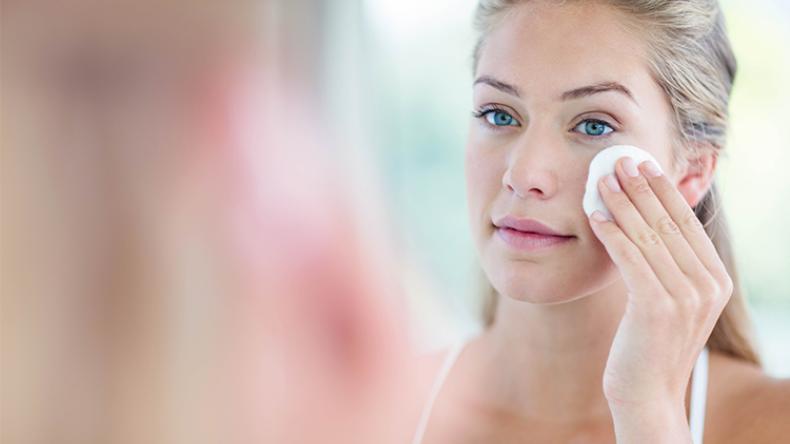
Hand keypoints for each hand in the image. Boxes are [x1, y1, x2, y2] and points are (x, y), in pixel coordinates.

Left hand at [588, 156, 732, 409]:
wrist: (647, 394)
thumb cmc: (649, 344)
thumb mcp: (670, 300)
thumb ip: (668, 264)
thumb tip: (645, 219)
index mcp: (715, 280)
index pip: (686, 223)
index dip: (662, 190)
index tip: (642, 164)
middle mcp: (708, 286)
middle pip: (667, 223)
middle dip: (640, 187)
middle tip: (618, 161)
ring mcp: (686, 297)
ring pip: (647, 236)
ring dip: (621, 203)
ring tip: (601, 181)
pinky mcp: (657, 307)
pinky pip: (630, 258)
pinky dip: (611, 233)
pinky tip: (594, 216)